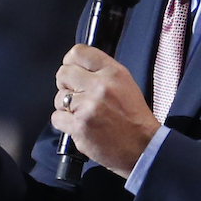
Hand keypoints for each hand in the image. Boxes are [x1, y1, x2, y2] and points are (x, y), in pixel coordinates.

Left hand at [52, 45, 159, 178]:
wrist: (143, 148)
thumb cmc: (134, 119)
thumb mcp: (125, 85)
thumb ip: (101, 73)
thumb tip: (76, 68)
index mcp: (113, 73)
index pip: (79, 52)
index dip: (70, 62)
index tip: (72, 72)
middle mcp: (100, 86)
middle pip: (63, 73)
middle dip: (65, 85)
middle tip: (76, 96)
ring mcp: (88, 106)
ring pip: (58, 98)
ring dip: (66, 107)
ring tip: (82, 114)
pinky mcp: (79, 126)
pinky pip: (57, 118)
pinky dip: (64, 124)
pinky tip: (79, 126)